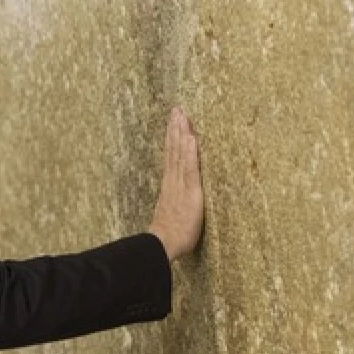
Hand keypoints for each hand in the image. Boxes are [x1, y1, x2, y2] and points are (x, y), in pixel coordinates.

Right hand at [148, 107, 203, 260]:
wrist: (162, 244)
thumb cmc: (169, 235)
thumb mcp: (170, 213)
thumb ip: (172, 202)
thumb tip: (174, 198)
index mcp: (170, 185)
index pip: (172, 156)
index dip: (173, 138)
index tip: (174, 121)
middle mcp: (174, 180)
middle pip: (174, 149)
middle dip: (176, 128)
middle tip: (177, 109)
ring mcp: (180, 184)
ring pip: (181, 153)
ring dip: (182, 133)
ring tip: (182, 115)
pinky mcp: (190, 191)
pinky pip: (190, 168)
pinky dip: (190, 152)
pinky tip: (191, 137)